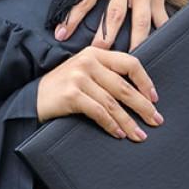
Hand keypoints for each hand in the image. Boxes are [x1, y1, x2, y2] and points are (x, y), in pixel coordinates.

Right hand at [37, 46, 162, 141]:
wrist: (32, 98)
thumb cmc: (63, 87)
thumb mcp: (84, 72)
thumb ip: (106, 74)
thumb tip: (140, 93)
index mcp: (95, 53)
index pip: (129, 63)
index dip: (145, 82)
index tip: (155, 99)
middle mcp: (87, 62)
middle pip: (124, 86)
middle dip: (143, 106)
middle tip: (156, 120)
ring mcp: (78, 77)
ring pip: (113, 102)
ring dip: (129, 121)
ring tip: (140, 135)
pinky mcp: (71, 95)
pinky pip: (98, 112)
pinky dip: (111, 125)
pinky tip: (119, 134)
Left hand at [41, 0, 188, 50]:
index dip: (73, 17)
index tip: (61, 35)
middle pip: (114, 13)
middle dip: (105, 35)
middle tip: (95, 53)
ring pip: (140, 20)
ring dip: (134, 40)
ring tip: (127, 58)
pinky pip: (161, 19)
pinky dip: (161, 35)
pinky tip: (156, 51)